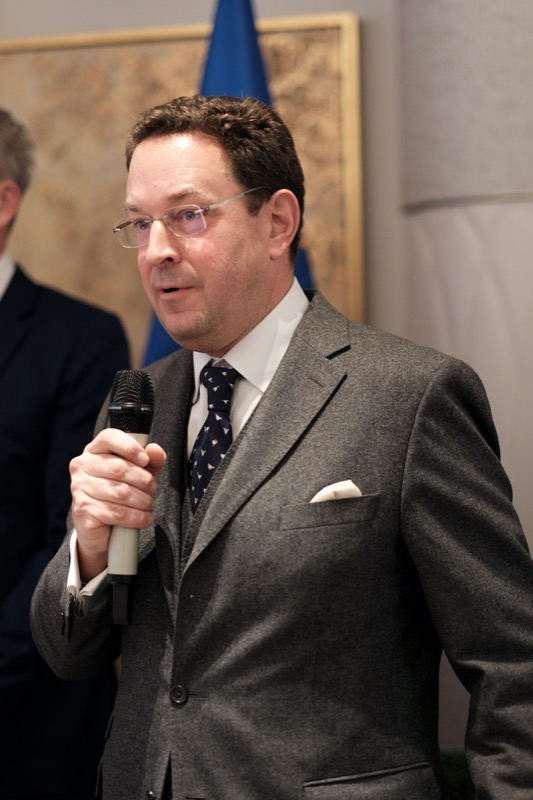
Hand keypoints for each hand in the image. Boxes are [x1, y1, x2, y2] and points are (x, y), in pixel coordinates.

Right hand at [69, 429, 166, 581]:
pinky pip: (117, 513)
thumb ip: (151, 460)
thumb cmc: (119, 493)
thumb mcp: (139, 473)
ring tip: (148, 505)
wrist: (100, 528)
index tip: (145, 460)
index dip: (130, 447)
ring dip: (143, 501)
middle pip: (119, 468)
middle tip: (152, 489)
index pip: (109, 438)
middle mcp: (82, 466)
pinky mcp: (83, 511)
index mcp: (94, 450)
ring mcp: (79, 488)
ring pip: (120, 492)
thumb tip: (155, 450)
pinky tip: (144, 518)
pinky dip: (137, 517)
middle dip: (144, 481)